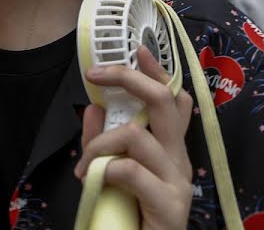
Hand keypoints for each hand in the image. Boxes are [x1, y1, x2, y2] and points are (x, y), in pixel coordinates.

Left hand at [74, 48, 193, 229]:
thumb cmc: (130, 213)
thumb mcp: (110, 171)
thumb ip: (102, 141)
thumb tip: (93, 108)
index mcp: (169, 149)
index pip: (174, 100)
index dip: (159, 72)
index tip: (138, 49)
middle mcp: (178, 159)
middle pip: (164, 102)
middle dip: (130, 79)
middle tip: (97, 76)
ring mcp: (177, 180)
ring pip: (137, 136)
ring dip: (100, 144)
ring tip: (85, 166)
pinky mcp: (169, 204)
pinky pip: (131, 170)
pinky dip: (106, 170)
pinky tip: (96, 182)